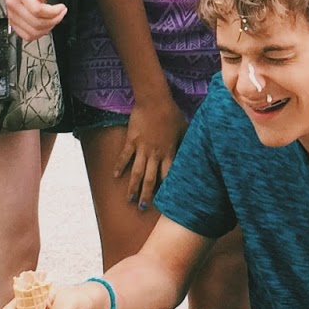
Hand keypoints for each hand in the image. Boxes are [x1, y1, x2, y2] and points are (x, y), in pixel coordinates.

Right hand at [3, 0, 65, 42]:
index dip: (53, 12)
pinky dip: (38, 34)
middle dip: (54, 20)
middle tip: (61, 13)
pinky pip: (26, 36)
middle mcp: (14, 6)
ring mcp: (12, 15)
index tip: (61, 7)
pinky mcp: (13, 22)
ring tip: (54, 19)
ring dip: (47, 29)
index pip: (37, 10)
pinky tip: (45, 26)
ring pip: (32, 33)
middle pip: (36, 23)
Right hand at [117, 92, 187, 209]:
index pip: (168, 176)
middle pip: (151, 179)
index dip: (167, 189)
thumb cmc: (172, 113)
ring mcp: (142, 148)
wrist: (155, 100)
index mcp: (169, 152)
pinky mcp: (131, 140)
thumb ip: (185, 143)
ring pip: (137, 172)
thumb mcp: (184, 129)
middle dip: (147, 194)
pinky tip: (115, 176)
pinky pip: (124, 156)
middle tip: (143, 207)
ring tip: (130, 199)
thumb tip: (193, 152)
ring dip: (133, 186)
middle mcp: (155, 154)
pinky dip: (120, 166)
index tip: (166, 201)